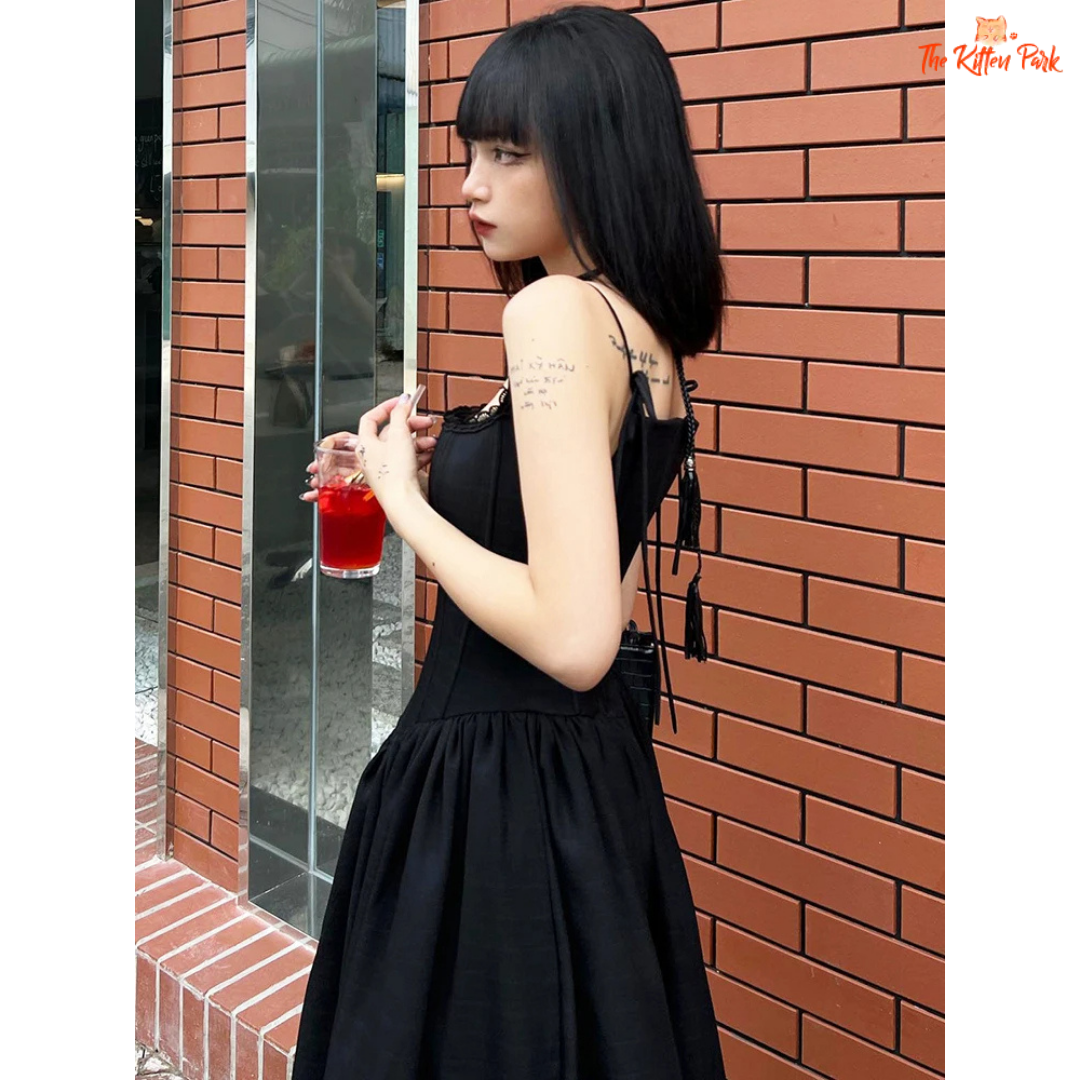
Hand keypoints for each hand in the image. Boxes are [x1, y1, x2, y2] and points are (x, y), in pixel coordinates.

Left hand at [301, 402, 437, 505]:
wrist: (404, 503)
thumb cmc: (394, 475)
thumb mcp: (399, 435)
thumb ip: (400, 414)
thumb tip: (402, 401)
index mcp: (365, 444)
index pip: (371, 418)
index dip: (386, 407)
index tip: (402, 402)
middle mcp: (372, 456)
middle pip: (391, 432)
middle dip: (410, 425)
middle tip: (425, 420)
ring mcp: (385, 467)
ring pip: (402, 446)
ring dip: (419, 440)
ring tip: (431, 440)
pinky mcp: (397, 478)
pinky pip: (408, 460)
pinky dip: (420, 454)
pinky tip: (430, 453)